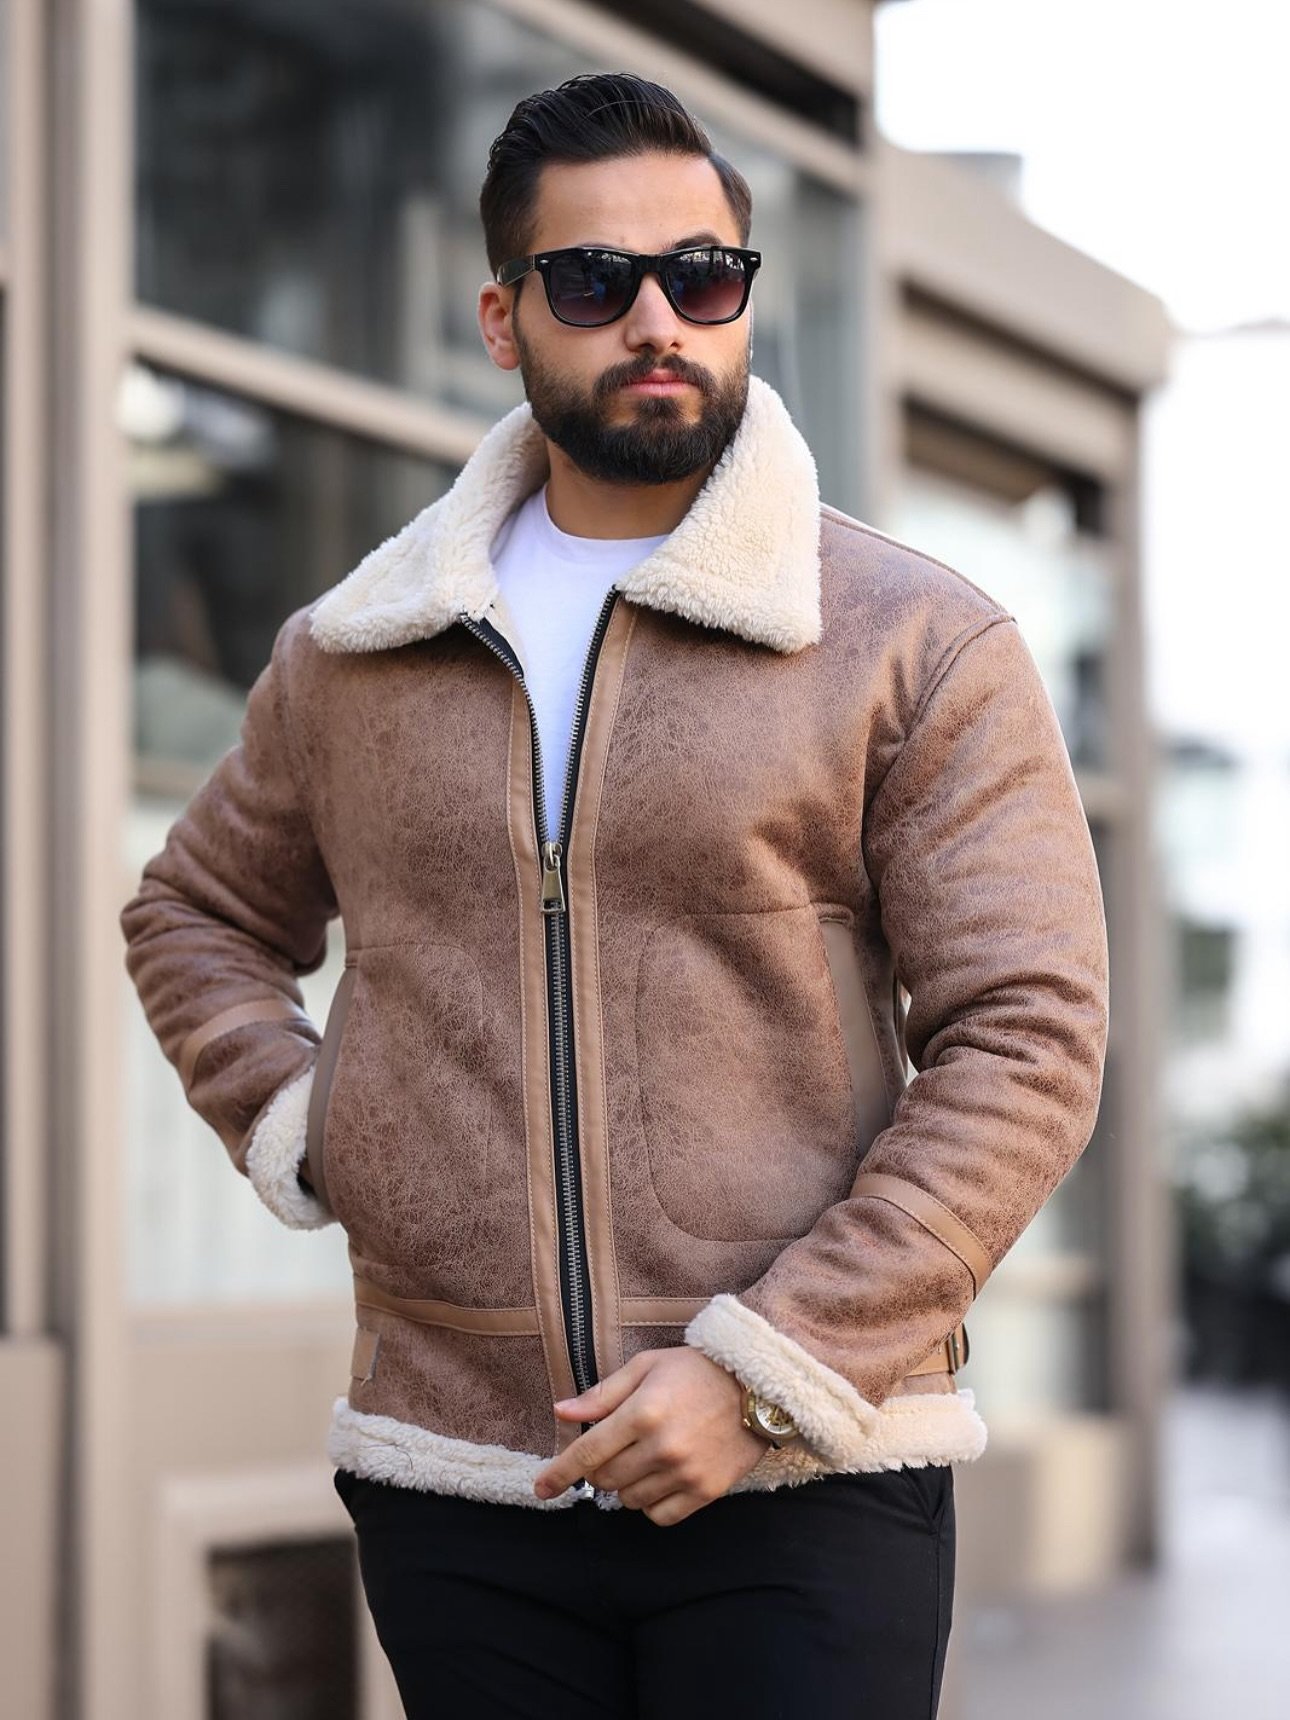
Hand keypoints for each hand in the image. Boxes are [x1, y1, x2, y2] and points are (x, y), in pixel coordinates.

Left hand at [533, 1346, 772, 1525]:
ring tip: (644, 1459)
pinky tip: (660, 1480)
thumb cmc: (696, 1371)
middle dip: (599, 1470)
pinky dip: (651, 1504)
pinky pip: (661, 1516)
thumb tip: (561, 1412)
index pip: (587, 1453)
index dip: (558, 1473)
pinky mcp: (706, 1492)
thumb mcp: (646, 1367)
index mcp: (642, 1413)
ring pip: (630, 1500)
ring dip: (626, 1485)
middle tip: (615, 1449)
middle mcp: (661, 1447)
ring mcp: (685, 1473)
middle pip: (605, 1480)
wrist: (757, 1387)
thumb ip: (603, 1394)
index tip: (541, 1489)